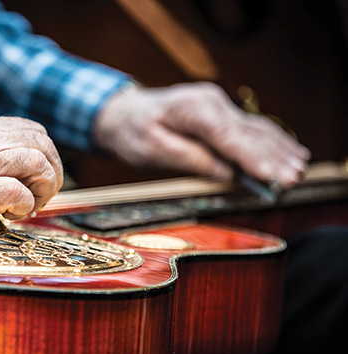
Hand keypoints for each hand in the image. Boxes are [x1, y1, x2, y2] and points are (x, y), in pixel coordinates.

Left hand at [93, 82, 309, 187]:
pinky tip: (293, 154)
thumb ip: (189, 159)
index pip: (226, 135)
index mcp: (192, 108)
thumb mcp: (151, 150)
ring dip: (279, 151)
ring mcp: (221, 107)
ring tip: (299, 171)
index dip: (250, 157)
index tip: (269, 176)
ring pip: (256, 130)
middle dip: (272, 158)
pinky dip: (274, 143)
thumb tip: (225, 173)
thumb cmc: (134, 132)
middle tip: (292, 181)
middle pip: (248, 133)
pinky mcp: (224, 116)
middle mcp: (212, 103)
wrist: (125, 113)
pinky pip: (253, 130)